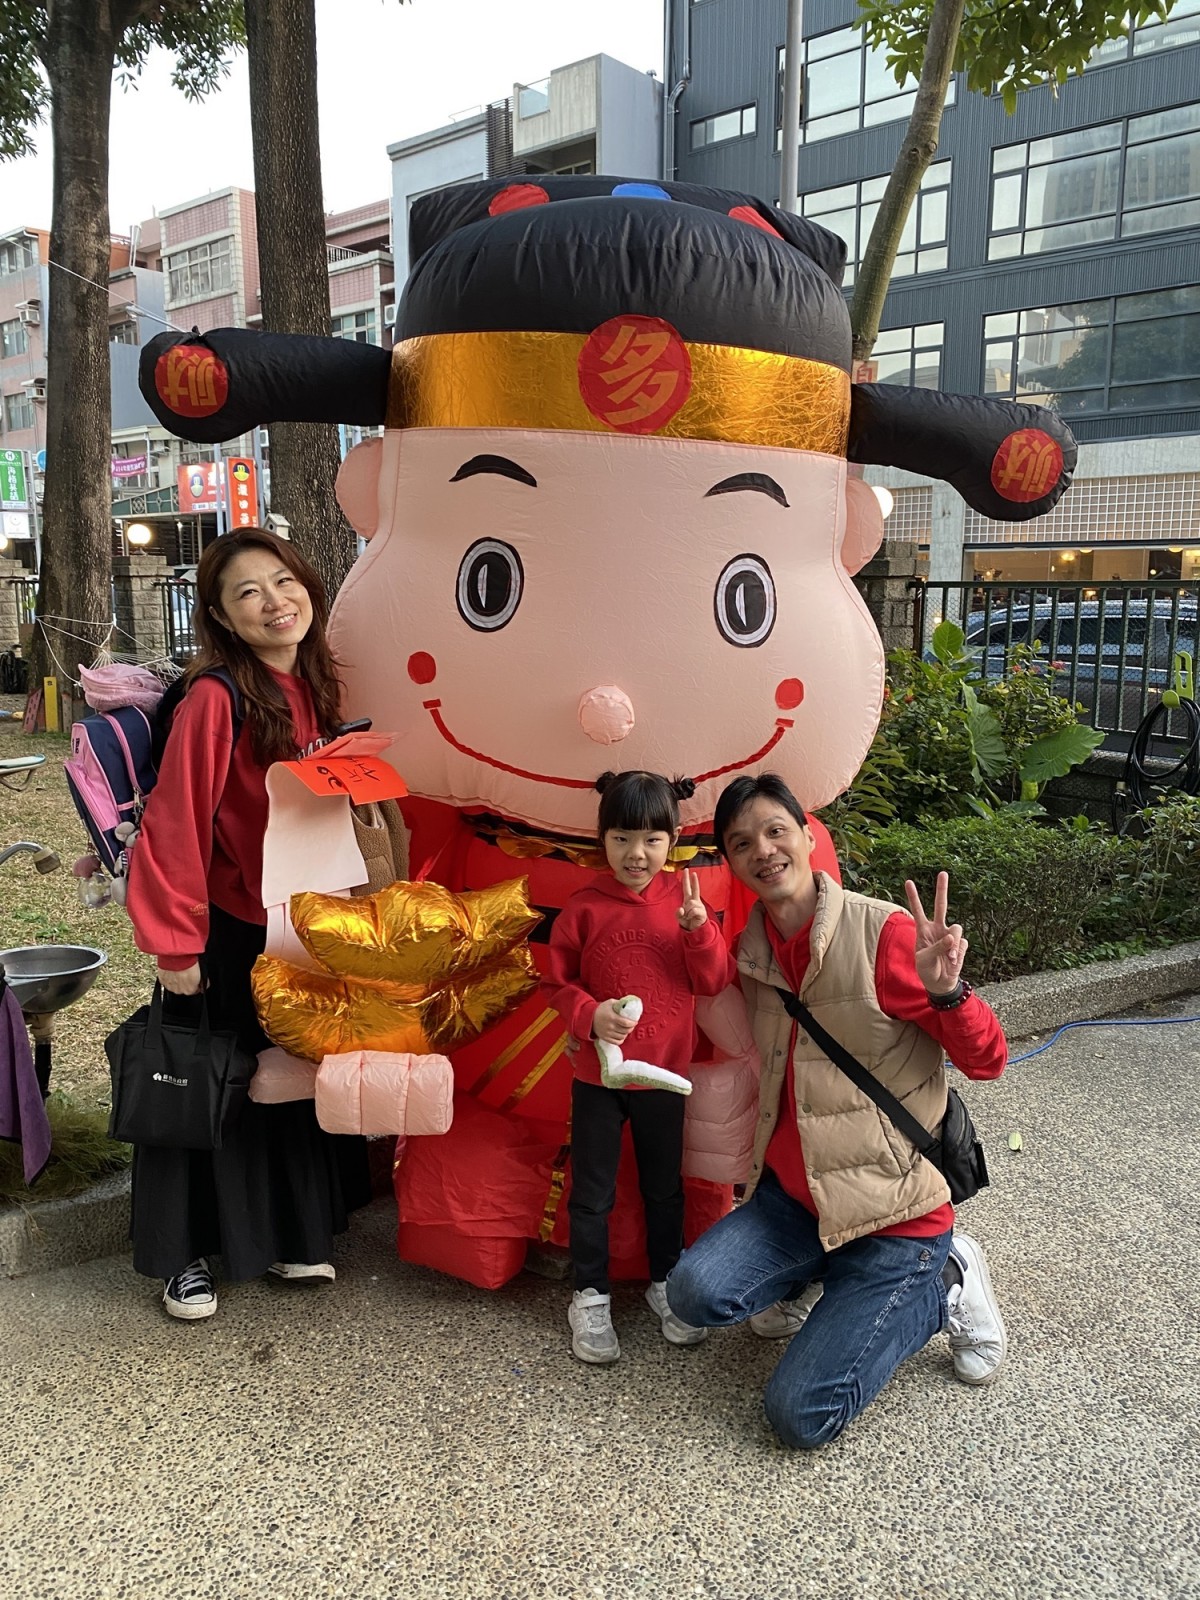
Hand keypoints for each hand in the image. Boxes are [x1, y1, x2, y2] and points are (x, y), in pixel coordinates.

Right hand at [157, 962, 202, 995]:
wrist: (176, 956)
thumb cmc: (189, 963)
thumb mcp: (202, 973)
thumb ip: (203, 981)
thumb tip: (205, 984)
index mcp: (190, 990)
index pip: (194, 991)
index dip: (196, 985)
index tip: (195, 979)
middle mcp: (179, 991)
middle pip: (184, 989)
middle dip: (186, 983)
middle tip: (187, 973)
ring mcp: (169, 986)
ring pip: (174, 986)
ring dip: (177, 980)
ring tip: (180, 971)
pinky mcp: (162, 980)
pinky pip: (167, 981)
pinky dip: (169, 977)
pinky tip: (172, 970)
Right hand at [593, 998, 637, 1045]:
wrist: (589, 1017)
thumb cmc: (601, 1009)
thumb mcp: (610, 1003)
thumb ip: (620, 1003)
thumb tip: (629, 1005)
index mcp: (612, 1017)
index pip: (626, 1023)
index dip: (633, 1023)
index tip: (635, 1022)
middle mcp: (610, 1027)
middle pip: (626, 1031)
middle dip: (631, 1028)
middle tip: (632, 1025)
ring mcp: (607, 1033)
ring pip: (622, 1037)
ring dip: (626, 1033)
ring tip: (626, 1030)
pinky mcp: (605, 1038)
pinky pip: (617, 1042)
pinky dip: (621, 1040)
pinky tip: (621, 1035)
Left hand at [676, 867, 707, 931]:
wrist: (695, 930)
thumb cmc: (688, 922)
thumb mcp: (679, 917)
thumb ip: (678, 913)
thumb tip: (682, 909)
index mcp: (688, 900)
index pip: (687, 888)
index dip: (687, 880)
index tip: (687, 870)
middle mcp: (695, 901)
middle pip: (694, 889)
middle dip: (693, 880)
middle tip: (693, 872)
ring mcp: (699, 906)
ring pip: (690, 904)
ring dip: (687, 912)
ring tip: (689, 916)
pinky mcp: (702, 912)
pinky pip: (693, 911)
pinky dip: (690, 915)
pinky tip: (693, 918)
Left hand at [904, 873, 967, 996]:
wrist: (940, 983)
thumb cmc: (927, 970)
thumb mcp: (925, 959)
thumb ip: (937, 947)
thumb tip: (952, 937)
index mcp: (923, 930)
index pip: (918, 910)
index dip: (914, 896)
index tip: (908, 881)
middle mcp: (937, 929)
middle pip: (941, 905)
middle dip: (942, 889)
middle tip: (943, 873)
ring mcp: (950, 936)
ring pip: (956, 928)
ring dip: (953, 944)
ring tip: (948, 958)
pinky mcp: (961, 944)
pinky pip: (962, 944)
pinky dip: (957, 953)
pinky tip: (952, 961)